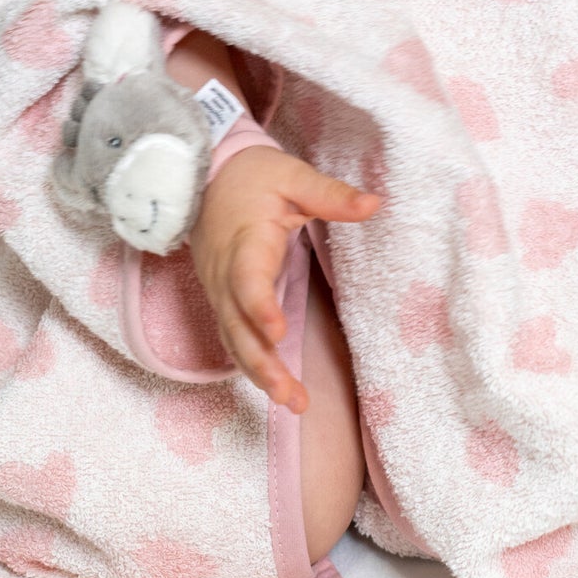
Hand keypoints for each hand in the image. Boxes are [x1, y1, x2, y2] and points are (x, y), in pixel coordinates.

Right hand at [188, 146, 378, 411]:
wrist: (204, 174)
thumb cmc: (252, 176)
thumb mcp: (293, 175)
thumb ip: (330, 194)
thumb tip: (374, 204)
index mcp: (244, 241)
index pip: (247, 279)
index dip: (260, 307)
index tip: (278, 332)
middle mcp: (225, 273)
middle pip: (237, 324)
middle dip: (261, 362)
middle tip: (290, 394)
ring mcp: (219, 290)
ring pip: (233, 339)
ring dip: (259, 373)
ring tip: (292, 402)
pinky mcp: (222, 299)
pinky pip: (233, 337)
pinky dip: (251, 365)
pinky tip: (277, 388)